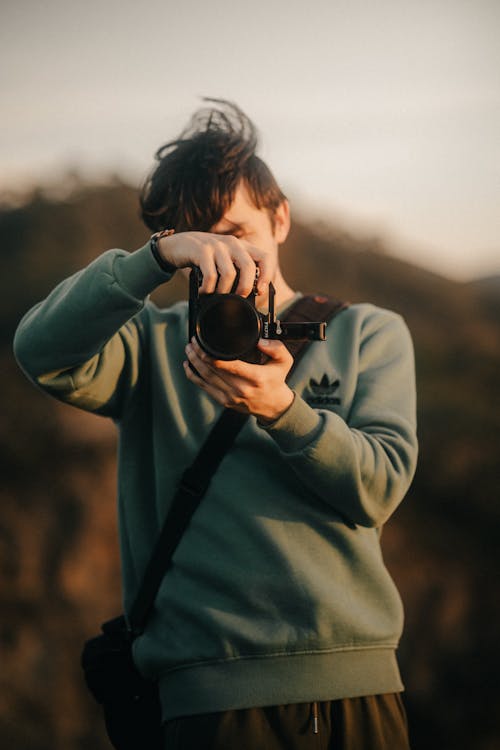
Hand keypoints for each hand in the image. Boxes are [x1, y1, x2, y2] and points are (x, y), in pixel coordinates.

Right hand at [158, 232, 274, 297]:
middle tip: (237, 298)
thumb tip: (252, 294)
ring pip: (229, 274)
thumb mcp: (226, 260)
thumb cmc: (207, 257)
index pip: (265, 258)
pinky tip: (204, 292)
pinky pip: (211, 275)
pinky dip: (208, 289)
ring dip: (224, 291)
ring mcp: (217, 246)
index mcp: (243, 247)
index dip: (267, 275)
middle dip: (244, 288)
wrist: (180, 244)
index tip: (260, 290)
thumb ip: (239, 271)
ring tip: (217, 295)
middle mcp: (233, 244)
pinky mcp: (202, 251)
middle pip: (248, 267)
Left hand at [183, 337, 294, 421]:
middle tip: (192, 342)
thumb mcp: (284, 361)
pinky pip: (205, 387)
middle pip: (212, 370)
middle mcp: (241, 389)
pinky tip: (188, 365)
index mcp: (254, 377)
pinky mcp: (224, 401)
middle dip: (198, 355)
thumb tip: (260, 341)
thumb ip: (276, 347)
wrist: (273, 406)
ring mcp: (231, 397)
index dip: (210, 353)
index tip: (202, 342)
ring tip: (189, 350)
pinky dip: (194, 376)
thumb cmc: (276, 380)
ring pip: (205, 378)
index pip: (227, 365)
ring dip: (194, 363)